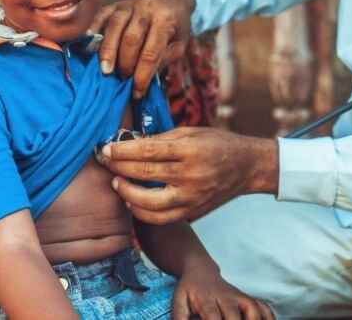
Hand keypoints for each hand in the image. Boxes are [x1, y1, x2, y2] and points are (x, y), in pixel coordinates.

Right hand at [89, 0, 195, 98]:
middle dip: (125, 63)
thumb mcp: (180, 44)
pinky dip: (93, 30)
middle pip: (131, 38)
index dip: (142, 75)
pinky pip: (101, 15)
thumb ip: (165, 59)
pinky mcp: (116, 4)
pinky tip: (88, 47)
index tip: (137, 92)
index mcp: (166, 20)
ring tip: (105, 70)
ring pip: (114, 26)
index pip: (151, 52)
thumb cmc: (176, 26)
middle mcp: (146, 9)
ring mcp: (129, 4)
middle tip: (122, 80)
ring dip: (108, 50)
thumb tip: (145, 79)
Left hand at [98, 128, 278, 223]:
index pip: (148, 150)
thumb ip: (162, 138)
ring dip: (126, 192)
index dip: (123, 150)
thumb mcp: (192, 132)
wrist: (247, 167)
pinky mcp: (192, 212)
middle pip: (145, 174)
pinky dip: (141, 212)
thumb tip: (129, 142)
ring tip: (116, 182)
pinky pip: (160, 218)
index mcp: (191, 149)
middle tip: (104, 162)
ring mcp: (192, 197)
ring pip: (148, 203)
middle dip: (119, 167)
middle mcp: (192, 175)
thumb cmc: (218, 144)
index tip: (107, 148)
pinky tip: (131, 200)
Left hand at [172, 265, 273, 319]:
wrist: (200, 269)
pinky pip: (262, 305)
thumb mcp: (178, 302)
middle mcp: (225, 297)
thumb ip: (179, 317)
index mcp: (206, 300)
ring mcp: (238, 296)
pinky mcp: (246, 297)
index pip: (212, 317)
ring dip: (256, 319)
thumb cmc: (189, 289)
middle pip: (234, 315)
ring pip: (252, 307)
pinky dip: (269, 315)